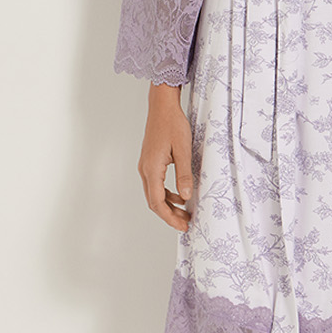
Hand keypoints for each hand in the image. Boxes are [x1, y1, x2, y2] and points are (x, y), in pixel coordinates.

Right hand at [139, 83, 194, 230]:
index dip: (170, 217)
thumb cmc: (173, 124)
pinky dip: (167, 193)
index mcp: (152, 169)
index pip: (157, 202)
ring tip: (185, 213)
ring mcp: (146, 165)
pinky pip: (156, 184)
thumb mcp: (184, 150)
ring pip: (154, 193)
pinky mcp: (150, 161)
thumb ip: (184, 174)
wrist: (162, 106)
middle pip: (154, 201)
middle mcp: (145, 169)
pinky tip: (180, 195)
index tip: (183, 226)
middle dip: (169, 215)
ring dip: (169, 205)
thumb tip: (185, 197)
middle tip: (186, 224)